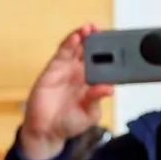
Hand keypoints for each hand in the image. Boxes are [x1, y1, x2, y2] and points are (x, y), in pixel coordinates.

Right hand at [18, 24, 113, 159]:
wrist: (46, 131)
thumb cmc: (69, 123)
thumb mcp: (89, 115)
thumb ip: (97, 100)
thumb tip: (109, 89)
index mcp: (92, 82)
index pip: (103, 62)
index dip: (108, 51)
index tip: (114, 41)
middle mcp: (81, 73)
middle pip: (89, 50)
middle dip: (95, 38)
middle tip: (100, 29)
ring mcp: (67, 69)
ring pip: (76, 48)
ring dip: (82, 36)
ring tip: (89, 28)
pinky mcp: (53, 69)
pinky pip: (62, 53)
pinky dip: (68, 43)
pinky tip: (75, 37)